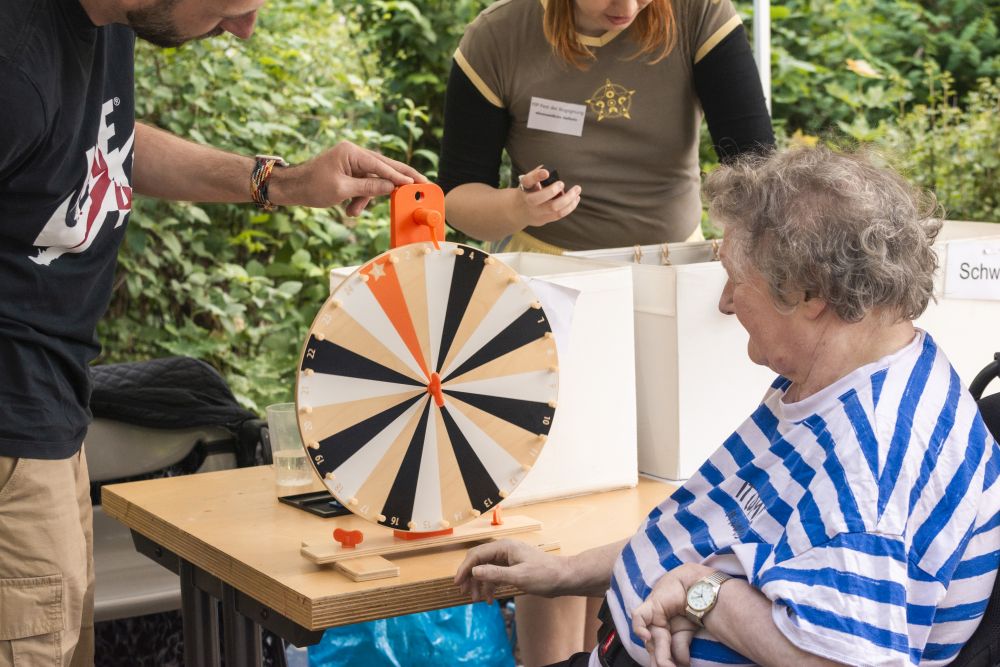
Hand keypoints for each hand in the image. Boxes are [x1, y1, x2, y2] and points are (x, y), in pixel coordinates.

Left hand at [271, 141, 427, 215]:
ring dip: (366, 198)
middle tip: (421, 183)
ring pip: (372, 180)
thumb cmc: (312, 186)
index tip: (414, 183)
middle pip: (383, 167)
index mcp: (351, 152)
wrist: (291, 188)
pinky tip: (349, 208)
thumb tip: (391, 187)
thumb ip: (369, 188)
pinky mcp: (348, 171)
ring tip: (353, 212)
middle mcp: (353, 153)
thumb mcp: (342, 190)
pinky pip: (362, 184)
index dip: (399, 176)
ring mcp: (351, 161)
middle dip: (398, 179)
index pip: (381, 165)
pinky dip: (359, 198)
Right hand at [454, 538, 567, 603]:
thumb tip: (474, 571)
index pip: (477, 554)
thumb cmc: (545, 575)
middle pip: (479, 561)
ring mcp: (509, 559)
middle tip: (465, 593)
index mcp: (504, 547)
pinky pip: (495, 575)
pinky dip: (490, 586)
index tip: (457, 583)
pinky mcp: (513, 568)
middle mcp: (504, 550)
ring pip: (486, 569)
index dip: (465, 568)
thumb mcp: (519, 576)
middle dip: (470, 577)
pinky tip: (489, 599)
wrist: (564, 578)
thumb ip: (495, 574)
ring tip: (477, 599)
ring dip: (480, 584)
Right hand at [516, 166, 581, 227]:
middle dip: (554, 190)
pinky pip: (559, 215)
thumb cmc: (528, 191)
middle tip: (562, 183)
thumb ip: (537, 175)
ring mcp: (536, 212)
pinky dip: (570, 206)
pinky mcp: (543, 220)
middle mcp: (528, 201)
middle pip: (540, 198)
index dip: (537, 176)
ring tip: (577, 190)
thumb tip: (549, 169)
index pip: (528, 181)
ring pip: (554, 209)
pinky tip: (576, 199)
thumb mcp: (529, 182)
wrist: (518, 211)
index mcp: (524, 188)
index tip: (547, 172)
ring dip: (568, 199)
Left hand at [632, 564, 712, 666]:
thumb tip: (683, 664)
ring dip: (660, 655)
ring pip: (651, 642)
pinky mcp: (650, 607)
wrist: (697, 587)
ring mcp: (651, 620)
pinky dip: (640, 629)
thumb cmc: (692, 608)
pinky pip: (638, 619)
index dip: (667, 664)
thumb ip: (681, 648)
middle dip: (662, 663)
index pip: (660, 657)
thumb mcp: (686, 633)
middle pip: (655, 652)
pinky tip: (647, 637)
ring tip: (667, 665)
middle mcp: (656, 631)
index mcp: (664, 637)